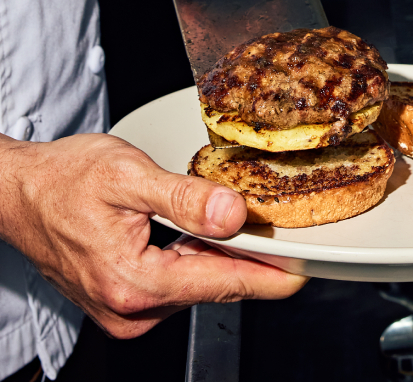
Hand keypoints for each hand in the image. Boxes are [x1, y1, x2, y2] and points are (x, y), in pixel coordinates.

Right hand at [0, 133, 306, 338]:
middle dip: (250, 254)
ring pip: (201, 282)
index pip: (226, 283)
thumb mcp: (127, 175)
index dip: (274, 274)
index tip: (310, 267)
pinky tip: (196, 232)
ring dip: (220, 253)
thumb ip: (184, 198)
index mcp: (135, 283)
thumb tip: (234, 214)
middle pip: (218, 284)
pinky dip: (196, 257)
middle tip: (274, 219)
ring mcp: (129, 310)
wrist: (17, 192)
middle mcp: (133, 308)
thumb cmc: (62, 179)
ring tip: (226, 215)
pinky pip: (180, 282)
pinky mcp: (128, 302)